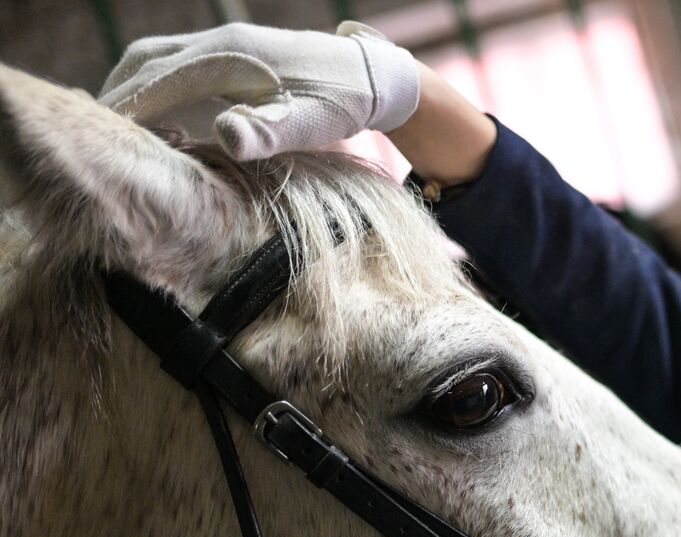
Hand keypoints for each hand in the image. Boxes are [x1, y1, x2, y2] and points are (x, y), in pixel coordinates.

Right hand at [98, 21, 418, 159]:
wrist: (369, 77)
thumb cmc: (340, 104)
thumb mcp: (310, 124)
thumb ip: (268, 132)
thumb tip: (225, 135)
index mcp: (230, 57)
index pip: (158, 79)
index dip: (127, 107)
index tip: (103, 138)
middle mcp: (220, 43)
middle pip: (146, 59)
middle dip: (118, 92)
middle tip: (98, 134)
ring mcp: (225, 44)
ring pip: (158, 57)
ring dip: (134, 86)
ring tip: (119, 127)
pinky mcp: (232, 54)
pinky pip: (178, 62)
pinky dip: (155, 83)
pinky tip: (155, 116)